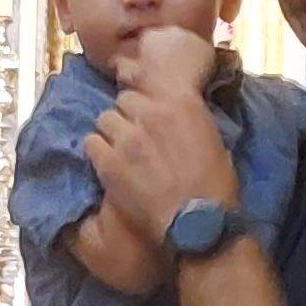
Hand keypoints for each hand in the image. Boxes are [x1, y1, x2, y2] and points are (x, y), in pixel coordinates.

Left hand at [85, 40, 231, 243]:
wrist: (199, 222)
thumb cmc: (215, 185)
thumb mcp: (212, 138)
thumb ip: (188, 118)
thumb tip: (175, 115)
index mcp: (180, 102)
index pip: (146, 83)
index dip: (144, 101)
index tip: (144, 111)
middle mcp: (150, 113)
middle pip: (123, 101)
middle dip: (128, 117)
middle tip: (135, 138)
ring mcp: (127, 137)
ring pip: (104, 120)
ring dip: (111, 134)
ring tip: (121, 153)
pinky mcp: (109, 162)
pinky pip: (90, 144)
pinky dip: (98, 153)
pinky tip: (108, 165)